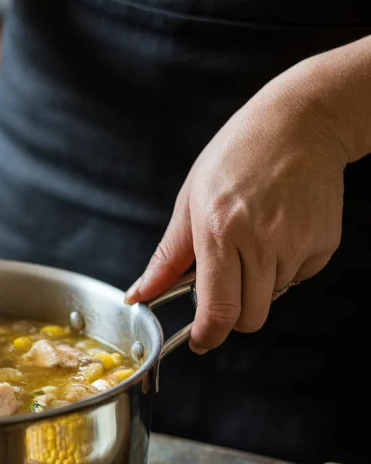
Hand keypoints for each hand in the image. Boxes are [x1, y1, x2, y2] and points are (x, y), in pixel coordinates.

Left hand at [125, 60, 350, 352]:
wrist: (301, 123)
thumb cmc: (238, 155)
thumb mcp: (190, 201)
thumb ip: (167, 257)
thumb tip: (139, 295)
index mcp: (219, 231)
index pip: (218, 310)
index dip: (207, 335)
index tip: (200, 339)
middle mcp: (261, 242)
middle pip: (249, 318)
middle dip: (231, 316)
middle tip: (222, 289)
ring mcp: (297, 244)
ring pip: (272, 298)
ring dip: (257, 285)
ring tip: (252, 241)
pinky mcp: (324, 244)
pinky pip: (298, 278)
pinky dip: (284, 268)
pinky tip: (278, 232)